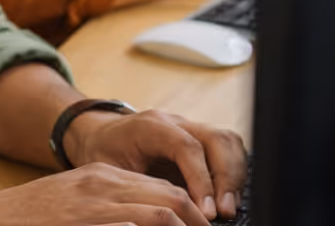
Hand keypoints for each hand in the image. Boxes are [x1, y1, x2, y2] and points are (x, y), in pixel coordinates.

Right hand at [0, 162, 213, 224]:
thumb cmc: (34, 221)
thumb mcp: (76, 206)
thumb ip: (112, 210)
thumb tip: (156, 219)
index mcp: (103, 177)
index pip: (163, 190)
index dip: (192, 214)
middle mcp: (103, 183)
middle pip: (170, 199)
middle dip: (198, 222)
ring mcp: (95, 203)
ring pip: (162, 212)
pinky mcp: (86, 218)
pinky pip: (137, 222)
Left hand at [67, 108, 247, 220]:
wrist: (99, 134)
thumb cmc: (103, 154)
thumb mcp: (109, 170)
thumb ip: (137, 188)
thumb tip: (165, 211)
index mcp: (151, 126)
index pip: (188, 147)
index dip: (202, 180)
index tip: (207, 211)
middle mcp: (175, 122)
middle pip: (216, 138)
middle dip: (226, 177)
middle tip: (224, 213)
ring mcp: (189, 128)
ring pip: (227, 141)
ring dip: (234, 176)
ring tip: (229, 208)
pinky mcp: (198, 140)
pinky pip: (226, 149)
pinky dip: (233, 173)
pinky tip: (227, 198)